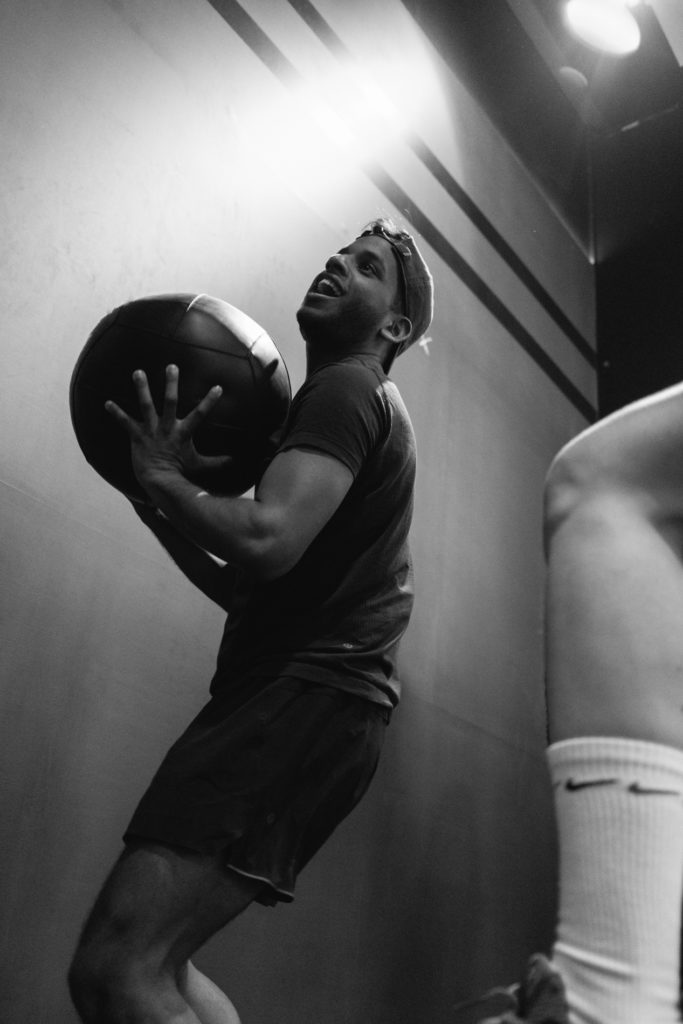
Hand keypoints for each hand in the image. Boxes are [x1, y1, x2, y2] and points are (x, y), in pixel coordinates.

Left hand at [105, 365, 229, 496]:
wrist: (158, 482)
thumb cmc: (180, 473)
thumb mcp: (200, 466)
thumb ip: (218, 462)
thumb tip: (236, 461)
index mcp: (183, 432)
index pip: (200, 414)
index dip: (210, 400)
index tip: (218, 387)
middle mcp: (167, 428)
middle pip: (170, 401)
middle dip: (171, 383)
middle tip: (171, 366)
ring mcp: (151, 431)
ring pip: (146, 405)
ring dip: (141, 388)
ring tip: (138, 372)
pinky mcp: (136, 436)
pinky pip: (125, 422)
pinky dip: (116, 413)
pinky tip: (106, 403)